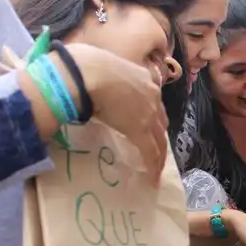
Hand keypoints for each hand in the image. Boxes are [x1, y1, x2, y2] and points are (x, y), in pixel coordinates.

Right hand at [67, 44, 168, 187]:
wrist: (86, 72)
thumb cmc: (85, 66)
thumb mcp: (101, 69)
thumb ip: (103, 79)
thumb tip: (88, 84)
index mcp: (142, 78)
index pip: (151, 101)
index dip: (151, 116)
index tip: (147, 126)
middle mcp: (151, 95)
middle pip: (160, 121)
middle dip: (158, 136)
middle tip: (154, 150)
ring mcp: (148, 113)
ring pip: (159, 138)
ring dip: (158, 154)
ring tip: (155, 169)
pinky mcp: (140, 131)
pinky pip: (151, 152)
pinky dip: (153, 167)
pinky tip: (152, 180)